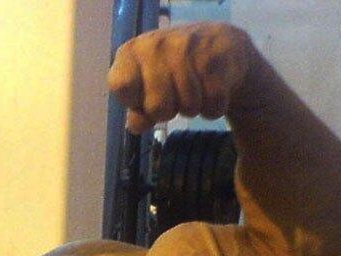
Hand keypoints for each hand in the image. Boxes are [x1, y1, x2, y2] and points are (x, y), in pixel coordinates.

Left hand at [108, 22, 257, 133]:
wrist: (219, 44)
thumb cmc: (172, 71)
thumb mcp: (147, 88)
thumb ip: (137, 111)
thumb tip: (136, 125)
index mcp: (131, 52)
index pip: (121, 86)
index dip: (134, 101)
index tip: (143, 97)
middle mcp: (156, 45)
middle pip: (157, 107)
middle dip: (166, 112)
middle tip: (173, 97)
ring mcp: (187, 48)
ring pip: (187, 108)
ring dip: (191, 109)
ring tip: (193, 91)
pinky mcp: (216, 58)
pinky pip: (213, 105)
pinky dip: (213, 107)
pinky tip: (211, 90)